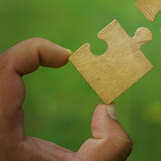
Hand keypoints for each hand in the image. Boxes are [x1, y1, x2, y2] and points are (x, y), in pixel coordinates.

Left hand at [0, 38, 131, 160]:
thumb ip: (113, 147)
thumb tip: (105, 108)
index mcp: (2, 139)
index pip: (3, 73)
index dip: (34, 51)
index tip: (66, 57)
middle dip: (27, 56)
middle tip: (58, 57)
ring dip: (20, 65)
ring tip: (48, 61)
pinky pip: (0, 89)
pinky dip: (14, 77)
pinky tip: (27, 81)